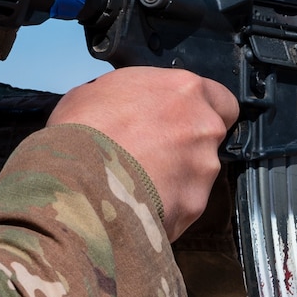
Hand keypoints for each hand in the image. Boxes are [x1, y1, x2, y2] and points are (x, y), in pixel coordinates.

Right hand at [50, 67, 238, 237]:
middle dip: (188, 146)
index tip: (183, 120)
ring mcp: (203, 168)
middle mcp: (204, 126)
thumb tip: (127, 106)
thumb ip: (130, 96)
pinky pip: (184, 204)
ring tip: (137, 183)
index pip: (221, 99)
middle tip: (153, 154)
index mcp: (184, 90)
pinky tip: (138, 205)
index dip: (203, 111)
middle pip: (210, 137)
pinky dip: (167, 206)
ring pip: (198, 173)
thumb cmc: (80, 133)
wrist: (75, 184)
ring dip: (176, 178)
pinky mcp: (195, 205)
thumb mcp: (96, 92)